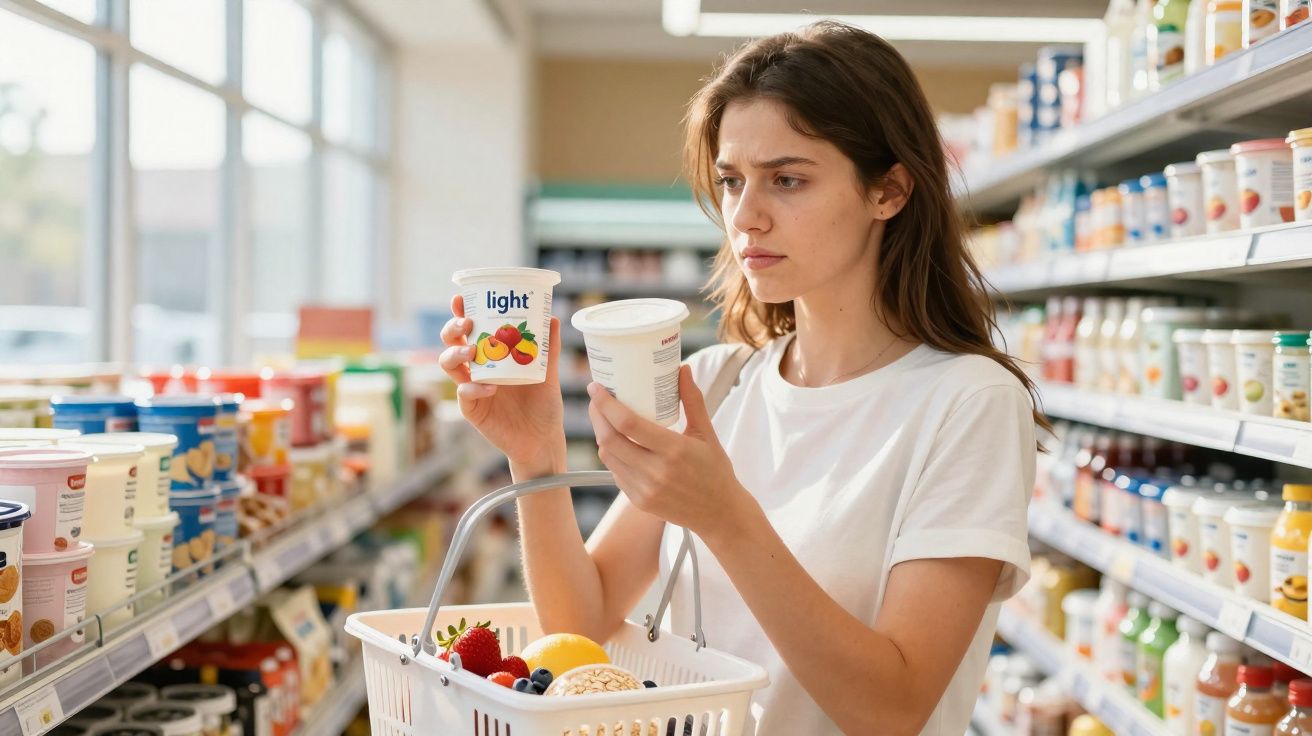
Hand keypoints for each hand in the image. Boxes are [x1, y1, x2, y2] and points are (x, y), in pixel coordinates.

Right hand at [439, 294, 565, 466]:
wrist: (543, 439)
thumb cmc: (542, 404)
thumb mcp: (548, 373)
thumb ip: (548, 348)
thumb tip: (553, 318)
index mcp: (491, 356)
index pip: (469, 330)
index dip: (459, 313)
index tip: (460, 298)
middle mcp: (477, 370)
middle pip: (451, 343)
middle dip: (452, 329)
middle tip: (466, 323)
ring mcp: (472, 389)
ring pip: (449, 365)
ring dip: (456, 354)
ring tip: (471, 351)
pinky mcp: (473, 410)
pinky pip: (464, 395)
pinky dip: (473, 389)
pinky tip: (490, 388)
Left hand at [586, 364, 751, 540]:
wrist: (720, 514)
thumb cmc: (715, 470)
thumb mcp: (706, 433)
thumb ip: (693, 400)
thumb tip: (683, 369)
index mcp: (674, 450)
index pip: (628, 424)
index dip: (606, 404)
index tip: (596, 388)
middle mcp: (656, 471)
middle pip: (609, 440)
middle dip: (597, 416)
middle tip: (597, 400)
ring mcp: (645, 489)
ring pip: (608, 457)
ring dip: (602, 435)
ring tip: (605, 419)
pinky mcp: (639, 501)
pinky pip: (616, 473)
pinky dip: (613, 455)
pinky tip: (619, 444)